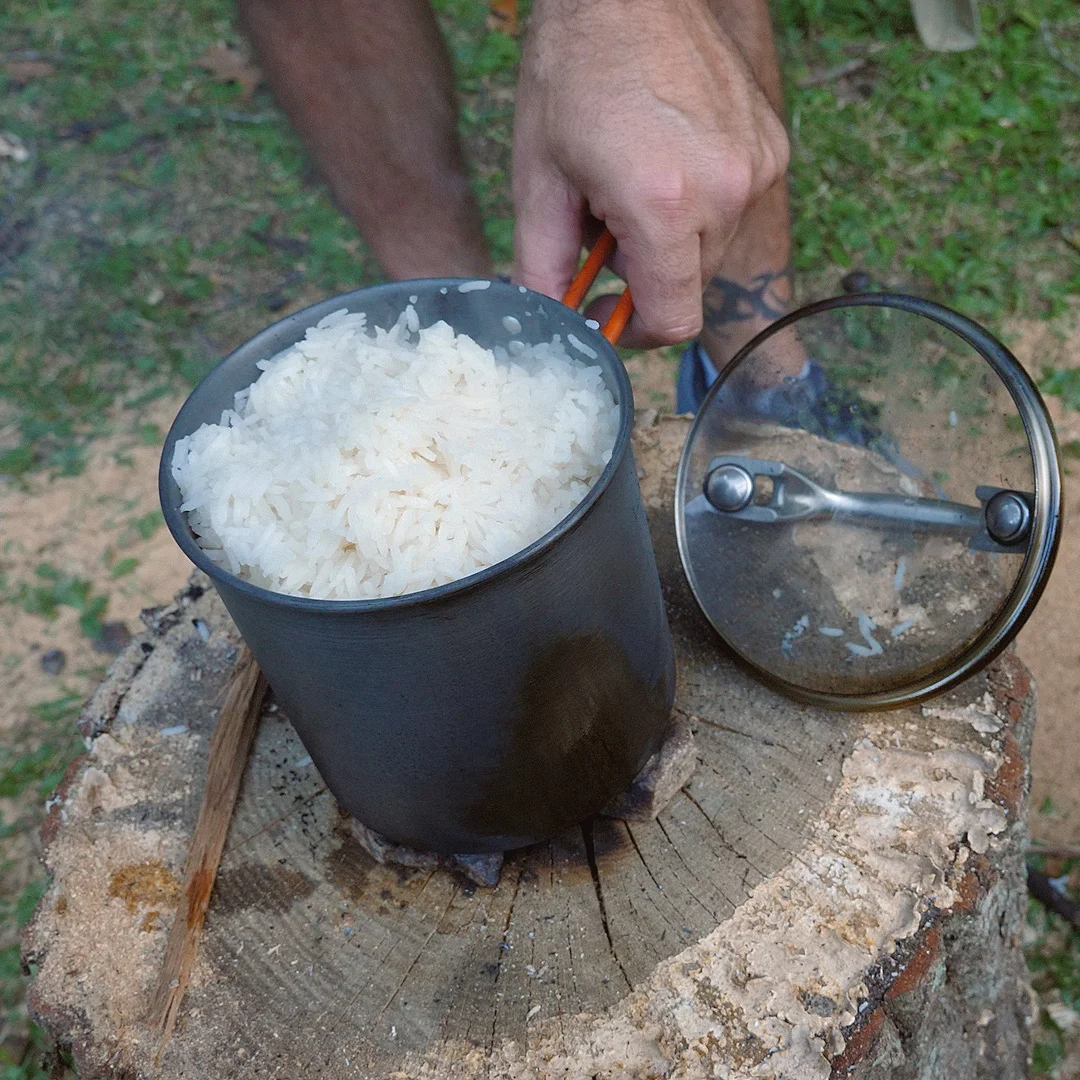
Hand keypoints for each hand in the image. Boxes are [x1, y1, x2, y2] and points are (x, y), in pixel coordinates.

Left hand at [512, 0, 788, 346]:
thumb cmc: (572, 72)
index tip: (603, 311)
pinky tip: (666, 160)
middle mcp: (725, 190)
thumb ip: (541, 266)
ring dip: (672, 240)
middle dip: (644, 276)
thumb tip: (551, 322)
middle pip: (690, 287)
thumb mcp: (537, 178)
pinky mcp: (770, 146)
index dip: (634, 333)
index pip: (673, 320)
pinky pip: (734, 208)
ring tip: (633, 184)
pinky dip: (699, 205)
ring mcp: (756, 166)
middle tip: (604, 226)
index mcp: (664, 204)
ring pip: (712, 250)